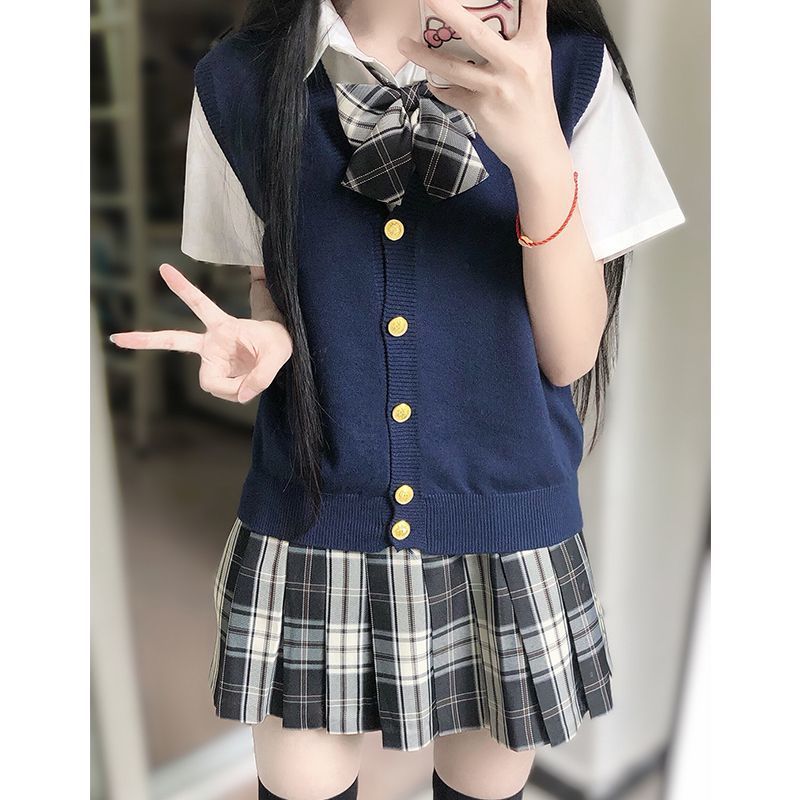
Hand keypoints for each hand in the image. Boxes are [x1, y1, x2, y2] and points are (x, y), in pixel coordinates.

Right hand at [110, 264, 291, 403]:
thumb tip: (239, 397)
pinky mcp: (217, 372)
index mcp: (224, 326)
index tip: (163, 268)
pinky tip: (249, 386)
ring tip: (256, 379)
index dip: (182, 288)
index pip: (200, 304)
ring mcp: (212, 358)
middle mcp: (212, 342)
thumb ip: (261, 377)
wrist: (282, 350)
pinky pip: (223, 391)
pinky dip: (237, 393)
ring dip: (234, 388)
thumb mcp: (279, 355)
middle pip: (173, 339)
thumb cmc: (280, 343)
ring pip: (212, 384)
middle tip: (117, 338)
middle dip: (145, 340)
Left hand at [399, 0, 569, 176]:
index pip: (535, 6)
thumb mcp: (536, 63)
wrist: (536, 147)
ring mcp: (496, 88)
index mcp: (534, 46)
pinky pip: (451, 93)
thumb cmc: (533, 101)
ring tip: (404, 43)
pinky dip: (439, 86)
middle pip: (477, 33)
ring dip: (424, 56)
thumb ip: (519, 39)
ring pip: (452, 67)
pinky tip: (431, 80)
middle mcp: (515, 64)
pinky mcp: (481, 109)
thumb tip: (495, 17)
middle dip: (450, 12)